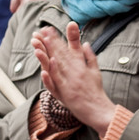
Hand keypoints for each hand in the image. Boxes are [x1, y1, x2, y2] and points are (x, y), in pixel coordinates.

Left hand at [32, 22, 115, 137]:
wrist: (99, 109)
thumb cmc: (95, 91)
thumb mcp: (95, 71)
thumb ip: (89, 56)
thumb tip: (85, 43)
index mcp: (81, 65)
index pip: (67, 48)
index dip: (57, 39)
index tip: (48, 29)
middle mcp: (75, 71)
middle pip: (60, 54)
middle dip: (50, 41)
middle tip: (40, 31)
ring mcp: (69, 82)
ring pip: (56, 66)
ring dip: (47, 54)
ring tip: (39, 44)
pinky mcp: (65, 94)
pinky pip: (56, 84)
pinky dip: (51, 76)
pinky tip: (44, 69)